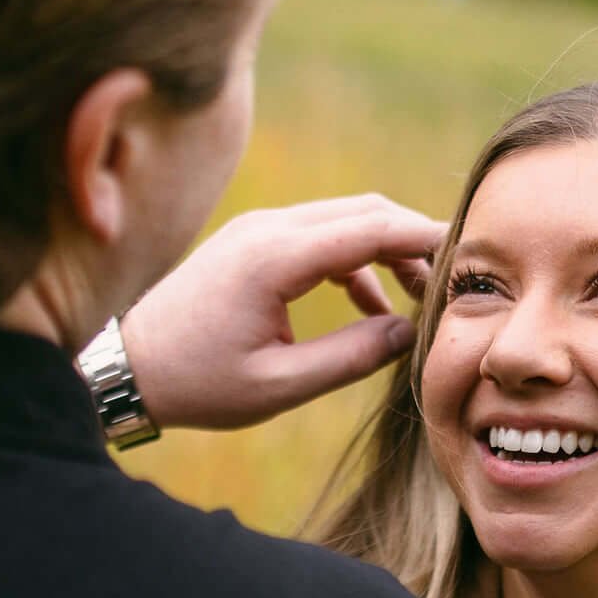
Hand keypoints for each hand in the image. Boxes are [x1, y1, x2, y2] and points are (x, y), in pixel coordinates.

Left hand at [120, 196, 441, 430]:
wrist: (127, 367)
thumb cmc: (197, 383)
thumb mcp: (279, 385)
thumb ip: (350, 358)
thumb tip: (410, 334)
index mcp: (274, 258)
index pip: (371, 228)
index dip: (426, 238)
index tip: (471, 256)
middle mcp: (268, 228)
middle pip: (365, 211)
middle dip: (415, 239)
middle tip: (454, 281)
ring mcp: (258, 228)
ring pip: (345, 218)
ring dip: (387, 249)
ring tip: (419, 301)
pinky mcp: (253, 240)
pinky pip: (320, 234)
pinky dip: (355, 260)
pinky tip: (373, 309)